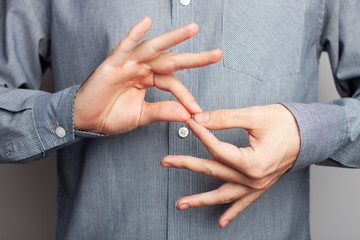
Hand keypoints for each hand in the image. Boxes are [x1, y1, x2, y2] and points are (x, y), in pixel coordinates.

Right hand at [74, 17, 221, 133]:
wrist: (86, 120)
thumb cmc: (111, 115)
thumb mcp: (142, 115)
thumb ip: (163, 111)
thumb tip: (187, 114)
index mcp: (148, 80)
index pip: (172, 82)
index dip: (185, 95)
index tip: (196, 109)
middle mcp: (141, 69)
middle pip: (170, 60)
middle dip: (194, 58)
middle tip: (216, 54)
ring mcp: (127, 64)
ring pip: (153, 48)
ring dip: (173, 38)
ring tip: (192, 30)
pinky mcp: (112, 65)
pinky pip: (124, 47)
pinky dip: (134, 35)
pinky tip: (146, 22)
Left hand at [161, 104, 299, 226]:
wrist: (310, 133)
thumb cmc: (285, 123)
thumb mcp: (254, 116)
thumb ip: (224, 118)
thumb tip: (199, 119)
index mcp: (252, 161)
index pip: (216, 149)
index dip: (200, 134)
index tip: (189, 123)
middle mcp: (254, 178)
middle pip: (214, 172)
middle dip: (187, 165)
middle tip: (166, 161)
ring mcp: (257, 185)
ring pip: (224, 194)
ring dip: (201, 199)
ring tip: (181, 204)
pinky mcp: (260, 186)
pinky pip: (244, 203)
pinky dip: (232, 212)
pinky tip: (221, 221)